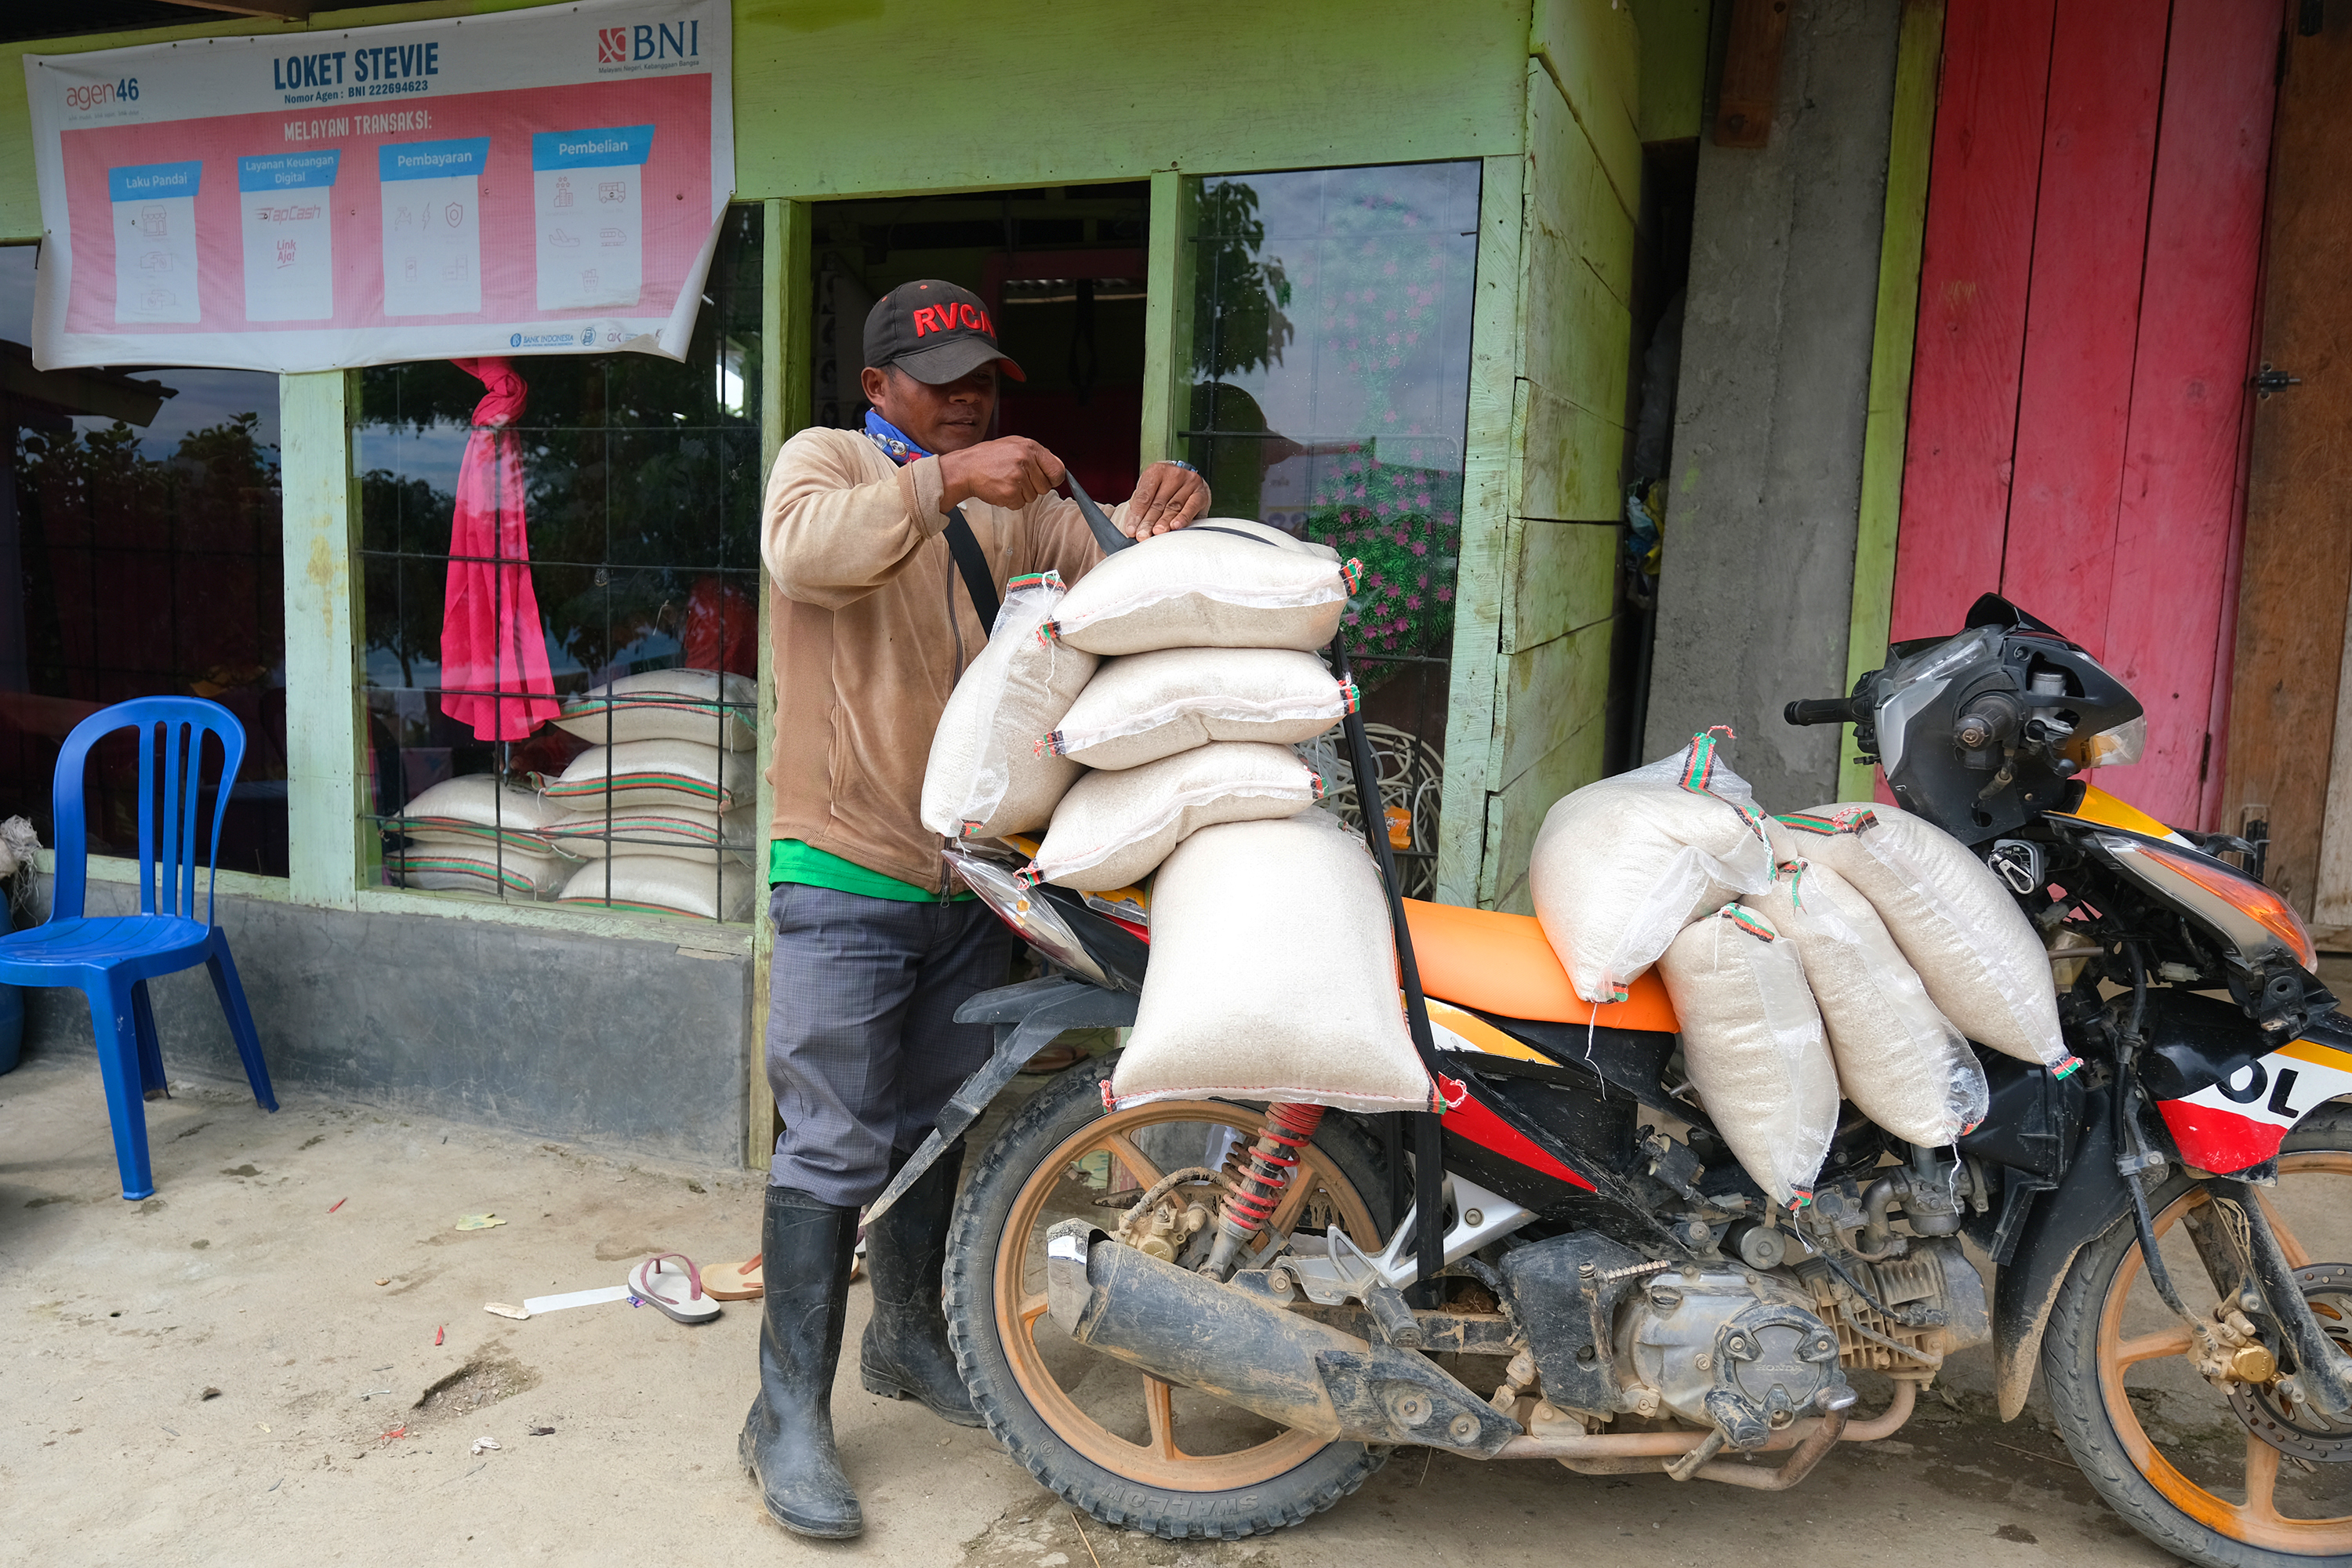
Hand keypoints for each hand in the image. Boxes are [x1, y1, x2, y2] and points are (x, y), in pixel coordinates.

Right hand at [936, 436, 1064, 512]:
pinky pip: (1019, 505)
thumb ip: (1036, 456)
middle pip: (1045, 487)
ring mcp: (1017, 476)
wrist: (965, 468)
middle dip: (1033, 487)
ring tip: (1005, 481)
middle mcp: (1025, 459)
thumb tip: (1056, 470)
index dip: (1053, 479)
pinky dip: (1010, 501)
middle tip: (1016, 479)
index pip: (1057, 470)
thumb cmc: (989, 458)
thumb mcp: (1014, 446)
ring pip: (1033, 497)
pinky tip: (1000, 489)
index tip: (1046, 481)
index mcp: (1030, 447)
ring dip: (1020, 494)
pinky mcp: (1010, 492)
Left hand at [1121, 462, 1211, 537]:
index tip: (1131, 529)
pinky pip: (1191, 507)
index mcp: (1156, 471)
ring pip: (1173, 507)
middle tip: (1142, 535)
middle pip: (1158, 503)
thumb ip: (1141, 507)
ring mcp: (1189, 482)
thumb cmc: (1165, 489)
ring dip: (1164, 522)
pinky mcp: (1200, 493)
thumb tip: (1133, 527)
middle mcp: (1173, 474)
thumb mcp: (1150, 492)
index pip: (1144, 496)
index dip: (1136, 514)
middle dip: (1148, 522)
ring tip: (1157, 533)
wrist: (1187, 482)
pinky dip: (1183, 518)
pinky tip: (1175, 526)